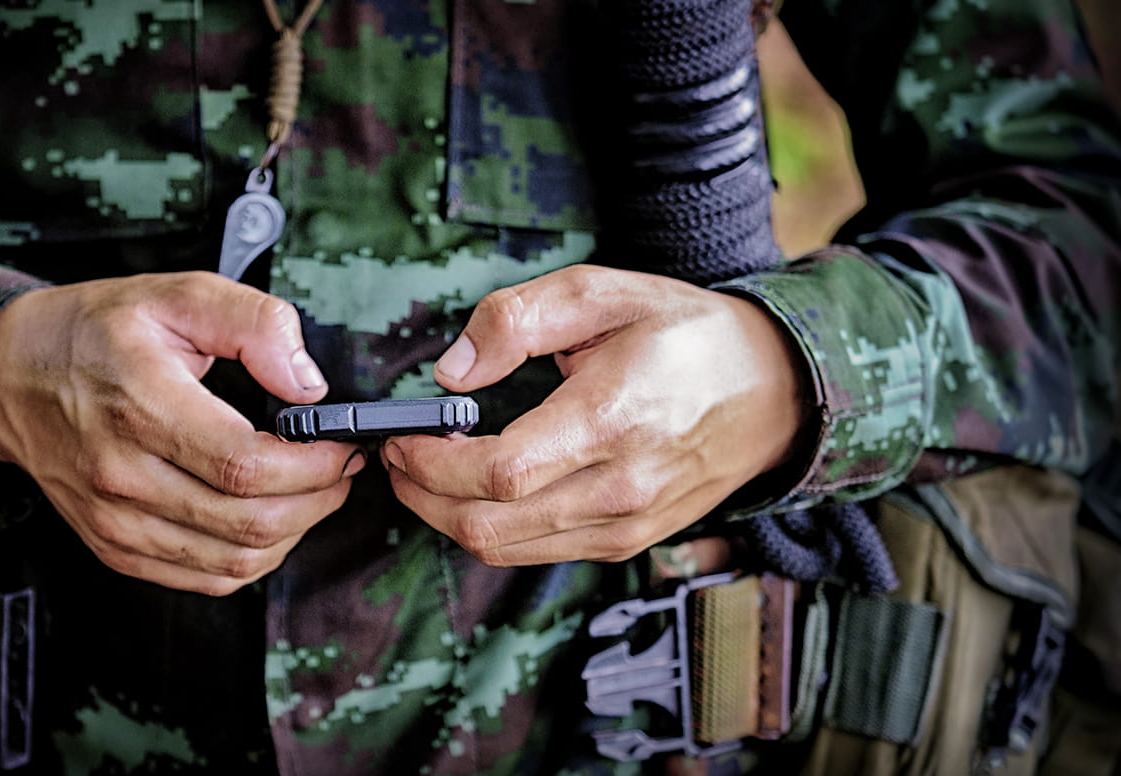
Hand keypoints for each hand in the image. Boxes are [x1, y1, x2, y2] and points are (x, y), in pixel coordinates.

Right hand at [0, 272, 364, 594]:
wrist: (7, 374)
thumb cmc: (93, 331)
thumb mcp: (175, 293)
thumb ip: (253, 324)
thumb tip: (308, 383)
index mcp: (141, 406)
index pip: (246, 466)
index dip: (313, 465)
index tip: (341, 443)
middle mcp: (122, 474)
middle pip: (248, 522)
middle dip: (318, 500)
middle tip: (339, 467)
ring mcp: (115, 520)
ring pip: (233, 562)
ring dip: (293, 532)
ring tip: (311, 491)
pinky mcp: (114, 547)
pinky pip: (204, 578)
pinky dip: (252, 558)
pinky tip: (268, 519)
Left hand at [381, 264, 810, 565]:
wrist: (771, 390)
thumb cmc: (684, 335)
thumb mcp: (602, 292)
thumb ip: (516, 318)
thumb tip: (452, 370)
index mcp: (611, 419)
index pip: (497, 472)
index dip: (431, 461)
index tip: (402, 434)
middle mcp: (620, 486)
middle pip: (488, 525)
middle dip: (421, 495)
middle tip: (397, 455)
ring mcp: (626, 524)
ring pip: (506, 549)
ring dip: (447, 517)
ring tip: (425, 472)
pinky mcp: (627, 542)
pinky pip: (537, 552)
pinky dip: (491, 528)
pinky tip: (478, 490)